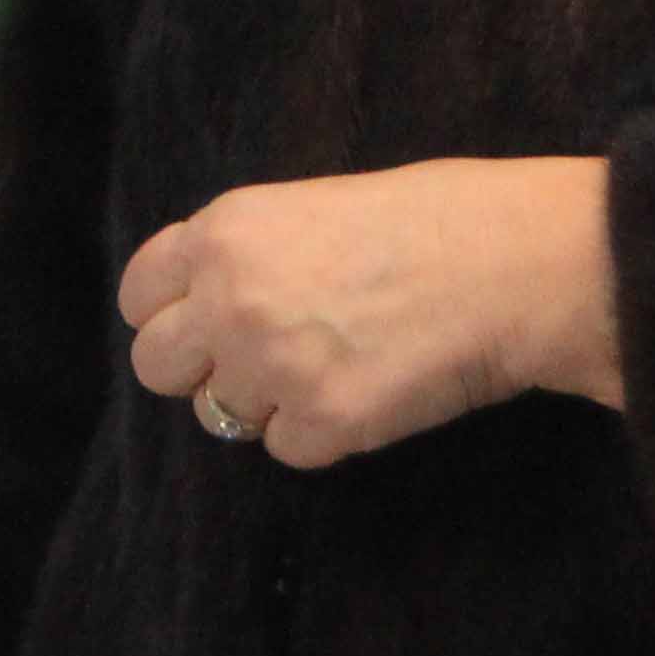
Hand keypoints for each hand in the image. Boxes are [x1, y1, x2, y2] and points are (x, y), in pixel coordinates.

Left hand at [119, 156, 620, 469]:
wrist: (516, 264)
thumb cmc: (434, 220)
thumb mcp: (311, 206)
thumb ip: (247, 253)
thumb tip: (210, 300)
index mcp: (224, 232)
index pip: (139, 296)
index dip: (169, 316)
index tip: (201, 326)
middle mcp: (230, 298)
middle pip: (156, 366)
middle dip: (200, 370)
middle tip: (259, 363)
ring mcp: (271, 365)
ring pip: (222, 414)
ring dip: (268, 403)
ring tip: (335, 366)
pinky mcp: (322, 423)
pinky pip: (286, 449)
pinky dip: (322, 434)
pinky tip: (370, 391)